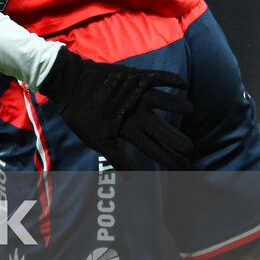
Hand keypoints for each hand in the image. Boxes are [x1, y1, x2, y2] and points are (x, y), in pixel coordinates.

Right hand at [37, 47, 192, 170]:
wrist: (69, 84)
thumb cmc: (81, 114)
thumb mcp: (97, 140)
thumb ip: (117, 158)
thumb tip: (134, 181)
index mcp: (129, 130)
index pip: (153, 147)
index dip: (168, 157)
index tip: (183, 166)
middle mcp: (137, 114)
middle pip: (161, 129)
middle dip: (175, 139)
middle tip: (189, 148)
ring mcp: (138, 96)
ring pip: (163, 102)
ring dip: (176, 104)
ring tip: (189, 109)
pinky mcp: (136, 78)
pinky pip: (157, 78)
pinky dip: (169, 79)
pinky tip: (182, 83)